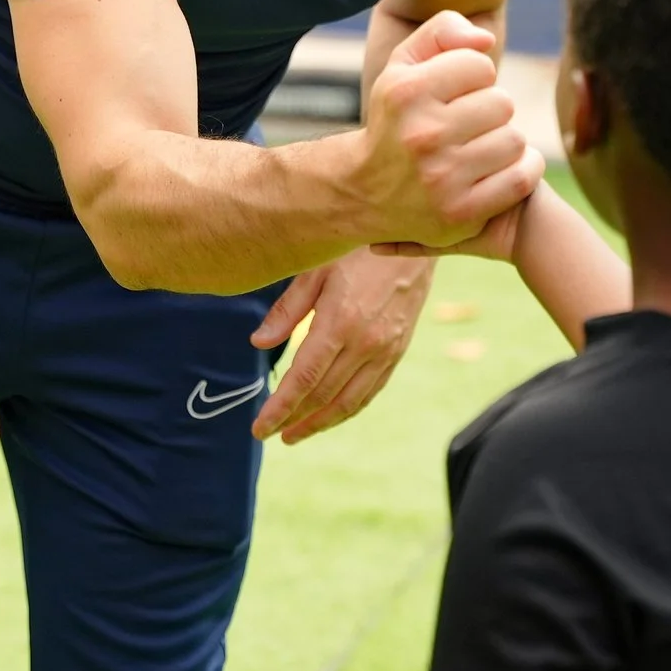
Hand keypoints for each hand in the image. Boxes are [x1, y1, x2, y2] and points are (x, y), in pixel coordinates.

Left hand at [248, 250, 433, 443]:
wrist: (411, 236)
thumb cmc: (357, 247)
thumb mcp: (315, 269)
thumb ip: (287, 310)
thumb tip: (259, 343)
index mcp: (339, 323)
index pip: (303, 379)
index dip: (279, 408)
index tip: (260, 427)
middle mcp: (365, 344)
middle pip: (323, 396)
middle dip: (294, 420)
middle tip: (270, 433)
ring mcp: (385, 351)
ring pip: (349, 402)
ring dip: (320, 423)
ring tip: (295, 434)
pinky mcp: (398, 351)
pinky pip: (370, 391)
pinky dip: (347, 410)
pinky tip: (330, 414)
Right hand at [357, 11, 544, 249]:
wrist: (364, 192)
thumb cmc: (395, 119)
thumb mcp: (402, 67)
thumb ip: (441, 32)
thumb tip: (485, 39)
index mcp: (406, 93)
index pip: (479, 65)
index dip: (472, 76)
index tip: (455, 93)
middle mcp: (422, 135)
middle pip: (502, 103)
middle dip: (489, 110)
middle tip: (468, 124)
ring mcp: (442, 178)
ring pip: (514, 140)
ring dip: (503, 141)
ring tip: (478, 147)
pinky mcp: (462, 213)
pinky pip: (522, 177)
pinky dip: (523, 169)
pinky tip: (502, 166)